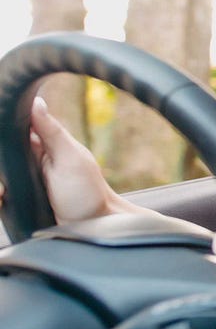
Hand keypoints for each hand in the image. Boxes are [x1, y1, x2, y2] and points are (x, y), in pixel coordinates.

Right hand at [0, 97, 123, 223]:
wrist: (94, 228)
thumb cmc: (88, 192)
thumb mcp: (70, 159)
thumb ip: (52, 132)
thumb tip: (36, 101)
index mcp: (41, 144)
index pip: (11, 129)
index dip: (3, 131)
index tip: (4, 145)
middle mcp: (29, 160)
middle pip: (3, 155)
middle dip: (1, 166)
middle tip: (4, 184)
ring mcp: (22, 181)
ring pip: (1, 175)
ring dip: (0, 184)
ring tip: (3, 193)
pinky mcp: (19, 200)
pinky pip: (2, 195)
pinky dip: (1, 198)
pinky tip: (3, 199)